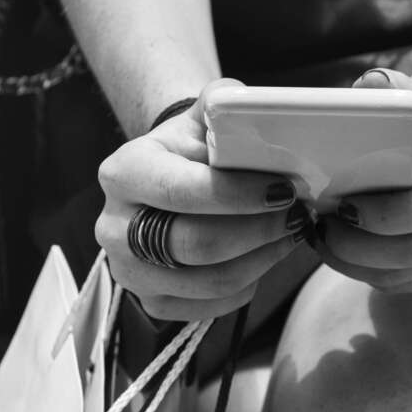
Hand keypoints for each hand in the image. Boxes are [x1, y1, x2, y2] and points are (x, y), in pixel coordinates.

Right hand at [96, 79, 301, 320]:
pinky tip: (265, 255)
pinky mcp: (151, 302)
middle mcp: (113, 227)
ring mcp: (128, 271)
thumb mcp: (201, 118)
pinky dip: (249, 284)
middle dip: (258, 231)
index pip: (183, 191)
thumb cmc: (192, 148)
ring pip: (209, 281)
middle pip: (196, 244)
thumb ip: (222, 105)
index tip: (286, 190)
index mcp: (123, 173)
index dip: (240, 195)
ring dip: (263, 259)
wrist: (168, 180)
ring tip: (291, 233)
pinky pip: (211, 307)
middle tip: (298, 214)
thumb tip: (244, 104)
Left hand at [315, 69, 411, 292]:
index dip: (382, 218)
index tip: (341, 207)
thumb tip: (368, 86)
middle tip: (320, 231)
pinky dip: (373, 274)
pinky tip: (350, 254)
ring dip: (356, 266)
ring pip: (407, 275)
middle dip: (356, 249)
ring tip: (326, 242)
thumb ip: (385, 88)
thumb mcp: (406, 95)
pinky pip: (411, 283)